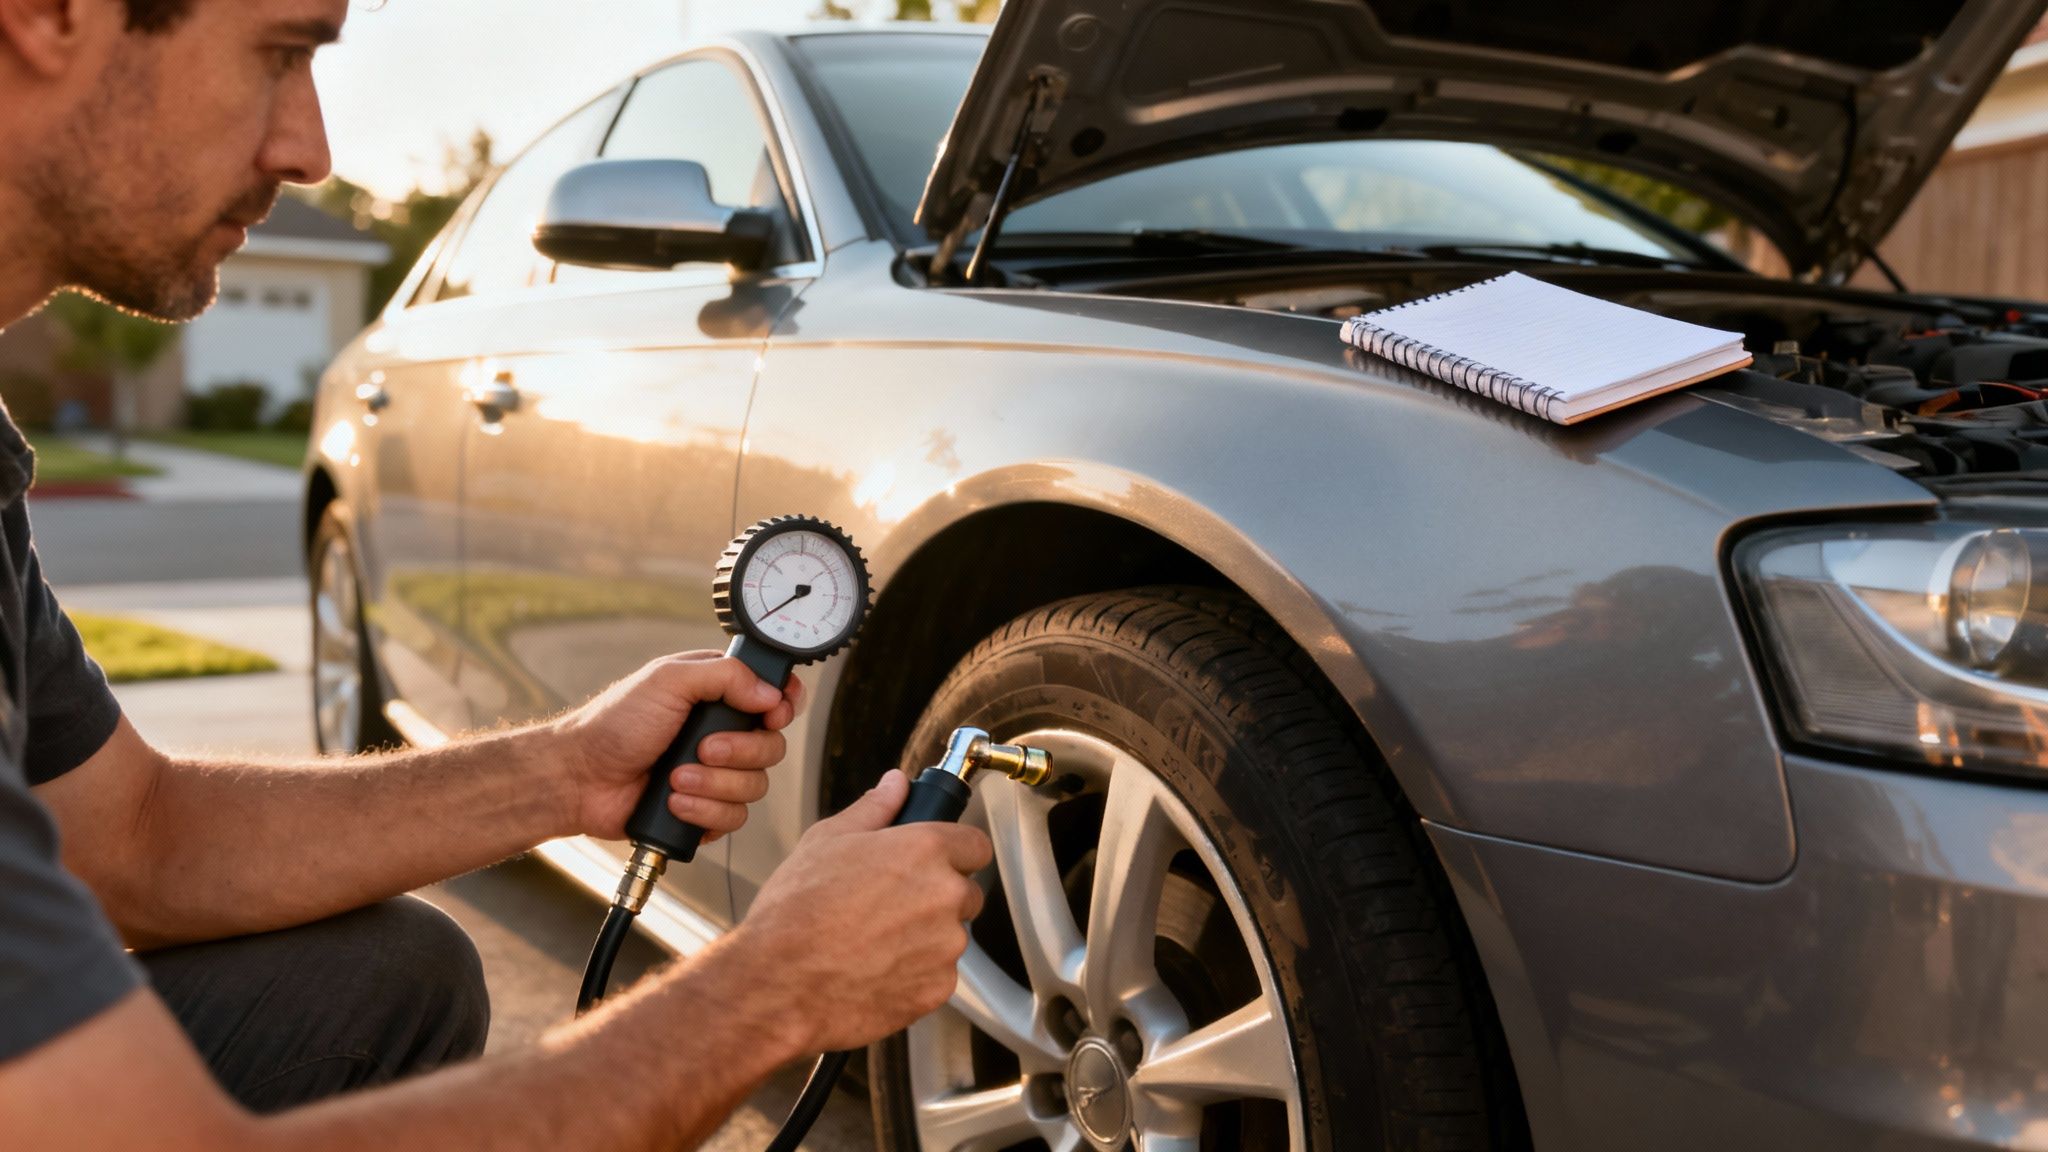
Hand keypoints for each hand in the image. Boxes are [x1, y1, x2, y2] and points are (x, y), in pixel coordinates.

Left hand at [551, 652, 804, 841]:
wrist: (580, 778)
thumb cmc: (614, 724)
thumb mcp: (668, 680)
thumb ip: (725, 676)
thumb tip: (769, 692)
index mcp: (718, 695)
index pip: (775, 697)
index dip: (781, 708)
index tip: (771, 715)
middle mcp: (722, 733)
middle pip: (772, 747)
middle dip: (740, 752)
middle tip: (703, 748)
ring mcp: (715, 773)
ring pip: (755, 787)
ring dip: (715, 784)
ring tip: (676, 777)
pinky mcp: (704, 809)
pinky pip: (733, 818)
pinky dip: (704, 811)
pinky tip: (675, 801)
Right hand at [731, 771, 992, 1053]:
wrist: (778, 984)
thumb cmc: (795, 911)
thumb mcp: (825, 841)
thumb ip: (873, 809)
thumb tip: (895, 784)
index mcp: (925, 850)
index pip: (975, 845)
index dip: (956, 853)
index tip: (938, 862)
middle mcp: (945, 895)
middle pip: (966, 893)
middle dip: (938, 897)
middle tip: (891, 906)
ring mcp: (945, 946)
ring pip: (950, 937)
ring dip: (925, 938)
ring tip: (873, 942)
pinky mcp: (937, 989)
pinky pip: (938, 976)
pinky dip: (915, 975)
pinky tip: (875, 969)